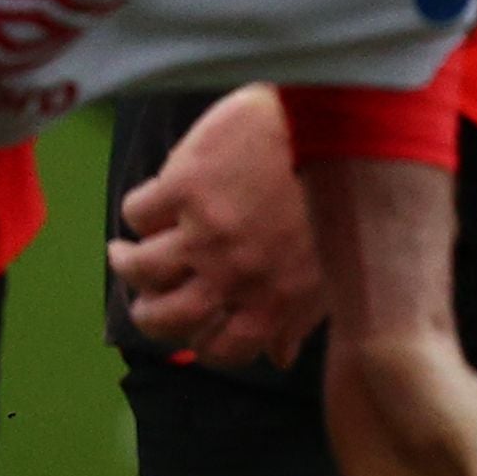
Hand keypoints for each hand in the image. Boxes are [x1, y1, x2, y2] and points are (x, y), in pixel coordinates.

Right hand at [106, 84, 326, 363]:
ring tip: (128, 251)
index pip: (222, 350)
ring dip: (129, 264)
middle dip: (149, 315)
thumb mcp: (336, 264)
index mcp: (279, 298)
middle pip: (165, 319)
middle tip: (146, 299)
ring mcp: (208, 231)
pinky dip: (139, 212)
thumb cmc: (348, 191)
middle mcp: (239, 274)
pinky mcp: (186, 187)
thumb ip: (302, 315)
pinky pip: (138, 213)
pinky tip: (152, 203)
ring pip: (140, 269)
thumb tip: (278, 358)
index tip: (192, 329)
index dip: (199, 345)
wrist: (343, 117)